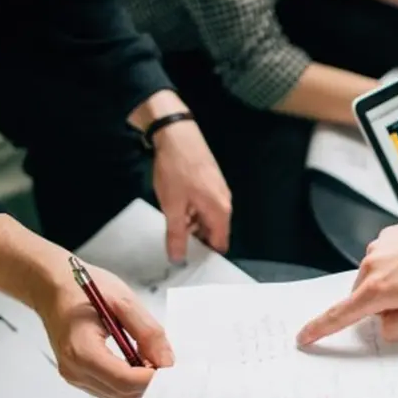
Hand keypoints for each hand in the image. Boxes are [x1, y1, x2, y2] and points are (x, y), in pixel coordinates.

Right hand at [38, 264, 174, 397]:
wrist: (52, 289)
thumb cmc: (83, 290)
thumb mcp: (124, 302)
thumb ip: (148, 332)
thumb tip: (167, 362)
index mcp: (83, 350)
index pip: (125, 380)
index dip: (152, 376)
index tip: (167, 362)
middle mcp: (75, 370)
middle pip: (124, 393)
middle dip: (148, 380)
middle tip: (159, 355)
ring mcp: (73, 376)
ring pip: (119, 396)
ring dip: (138, 381)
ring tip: (144, 353)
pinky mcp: (77, 376)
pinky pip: (110, 389)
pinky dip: (127, 380)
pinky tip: (132, 358)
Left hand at [151, 120, 231, 261]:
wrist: (178, 135)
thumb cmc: (177, 171)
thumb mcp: (173, 206)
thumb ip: (176, 235)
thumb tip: (177, 259)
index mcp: (220, 211)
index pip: (220, 243)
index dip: (206, 255)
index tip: (190, 262)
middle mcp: (225, 202)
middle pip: (215, 231)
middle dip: (198, 241)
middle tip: (176, 247)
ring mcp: (219, 190)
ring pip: (209, 218)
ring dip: (193, 225)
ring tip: (173, 228)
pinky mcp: (212, 182)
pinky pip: (206, 205)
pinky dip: (194, 212)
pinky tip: (177, 209)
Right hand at [297, 210, 397, 345]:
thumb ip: (396, 329)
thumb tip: (383, 323)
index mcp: (376, 289)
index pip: (340, 315)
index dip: (320, 328)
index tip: (304, 336)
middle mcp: (371, 265)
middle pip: (363, 297)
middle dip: (382, 305)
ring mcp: (379, 247)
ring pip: (376, 277)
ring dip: (392, 284)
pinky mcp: (390, 234)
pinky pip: (387, 259)